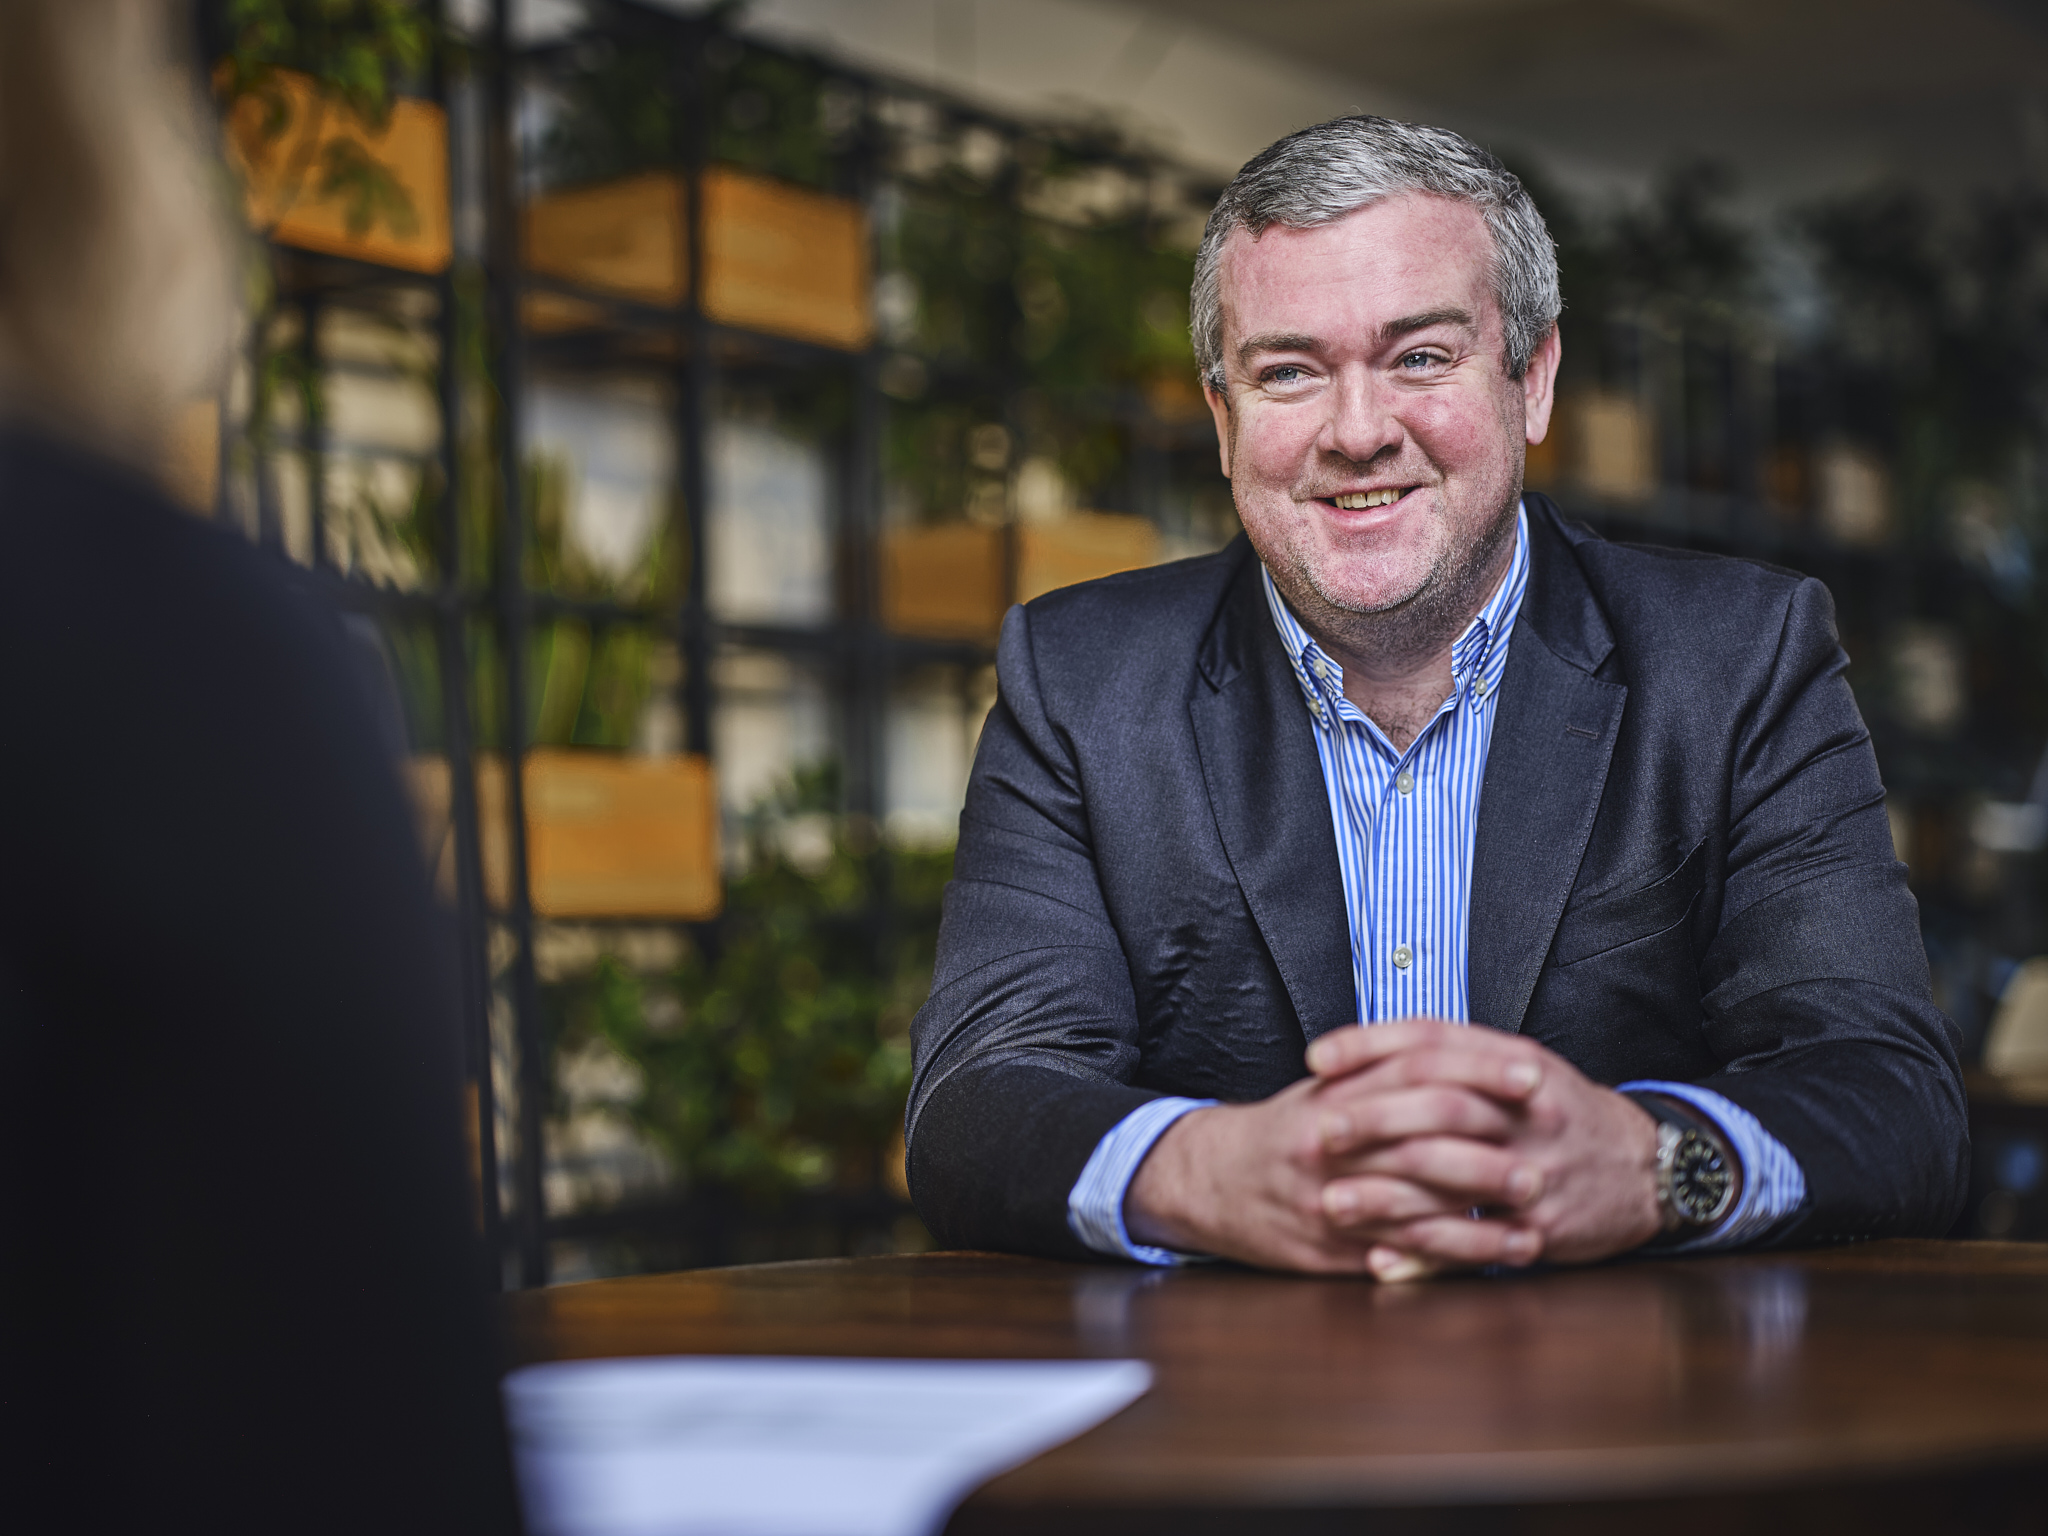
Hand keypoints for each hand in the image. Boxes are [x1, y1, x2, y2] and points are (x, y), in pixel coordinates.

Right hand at [1124, 1049, 1548, 1276]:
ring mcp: (1330, 1199)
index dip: (1479, 1070)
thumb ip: (1383, 1066)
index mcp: (1337, 1095)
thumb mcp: (1326, 1087)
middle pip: (1423, 1138)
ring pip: (1418, 1205)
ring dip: (1483, 1213)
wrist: (1210, 1181)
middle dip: (1491, 1147)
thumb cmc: (1285, 1131)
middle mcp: (1332, 1144)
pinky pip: (1401, 1254)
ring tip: (1537, 1211)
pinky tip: (1497, 1254)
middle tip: (1547, 1154)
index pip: (1418, 1070)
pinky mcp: (1329, 1249)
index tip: (1532, 1073)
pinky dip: (1454, 1256)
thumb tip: (1457, 1046)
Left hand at [1306, 1019, 1664, 1271]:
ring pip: (1452, 1178)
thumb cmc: (1559, 1114)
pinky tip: (1381, 1257)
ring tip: (1331, 1202)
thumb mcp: (1519, 1066)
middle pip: (1440, 1104)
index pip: (1434, 1040)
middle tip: (1318, 1130)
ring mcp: (1537, 1170)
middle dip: (1373, 1117)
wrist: (1647, 1169)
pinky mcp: (1544, 1228)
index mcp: (1515, 1062)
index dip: (1370, 1044)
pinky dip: (1426, 1254)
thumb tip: (1369, 1051)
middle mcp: (1527, 1110)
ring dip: (1386, 1194)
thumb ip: (1454, 1055)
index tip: (1316, 1057)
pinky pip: (1477, 1244)